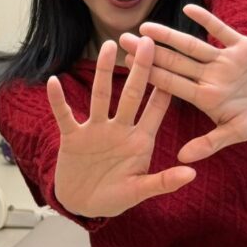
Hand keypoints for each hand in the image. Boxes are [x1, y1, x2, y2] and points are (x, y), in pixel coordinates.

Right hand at [47, 37, 195, 217]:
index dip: (164, 88)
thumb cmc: (115, 198)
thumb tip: (192, 173)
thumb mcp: (139, 191)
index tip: (175, 63)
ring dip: (103, 72)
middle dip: (139, 69)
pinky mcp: (73, 137)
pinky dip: (58, 100)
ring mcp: (95, 130)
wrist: (83, 205)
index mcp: (140, 140)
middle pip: (130, 94)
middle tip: (146, 41)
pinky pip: (65, 115)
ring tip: (107, 46)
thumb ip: (163, 182)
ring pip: (100, 96)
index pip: (156, 109)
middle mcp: (119, 129)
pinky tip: (54, 81)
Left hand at [120, 4, 246, 163]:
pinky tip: (188, 9)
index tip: (127, 64)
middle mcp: (210, 76)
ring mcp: (224, 61)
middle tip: (123, 39)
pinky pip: (222, 30)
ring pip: (192, 45)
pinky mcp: (243, 46)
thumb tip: (182, 158)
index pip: (171, 83)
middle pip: (173, 62)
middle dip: (148, 51)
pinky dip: (207, 20)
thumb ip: (210, 143)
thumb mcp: (236, 133)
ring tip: (146, 26)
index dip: (149, 73)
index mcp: (205, 96)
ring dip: (169, 35)